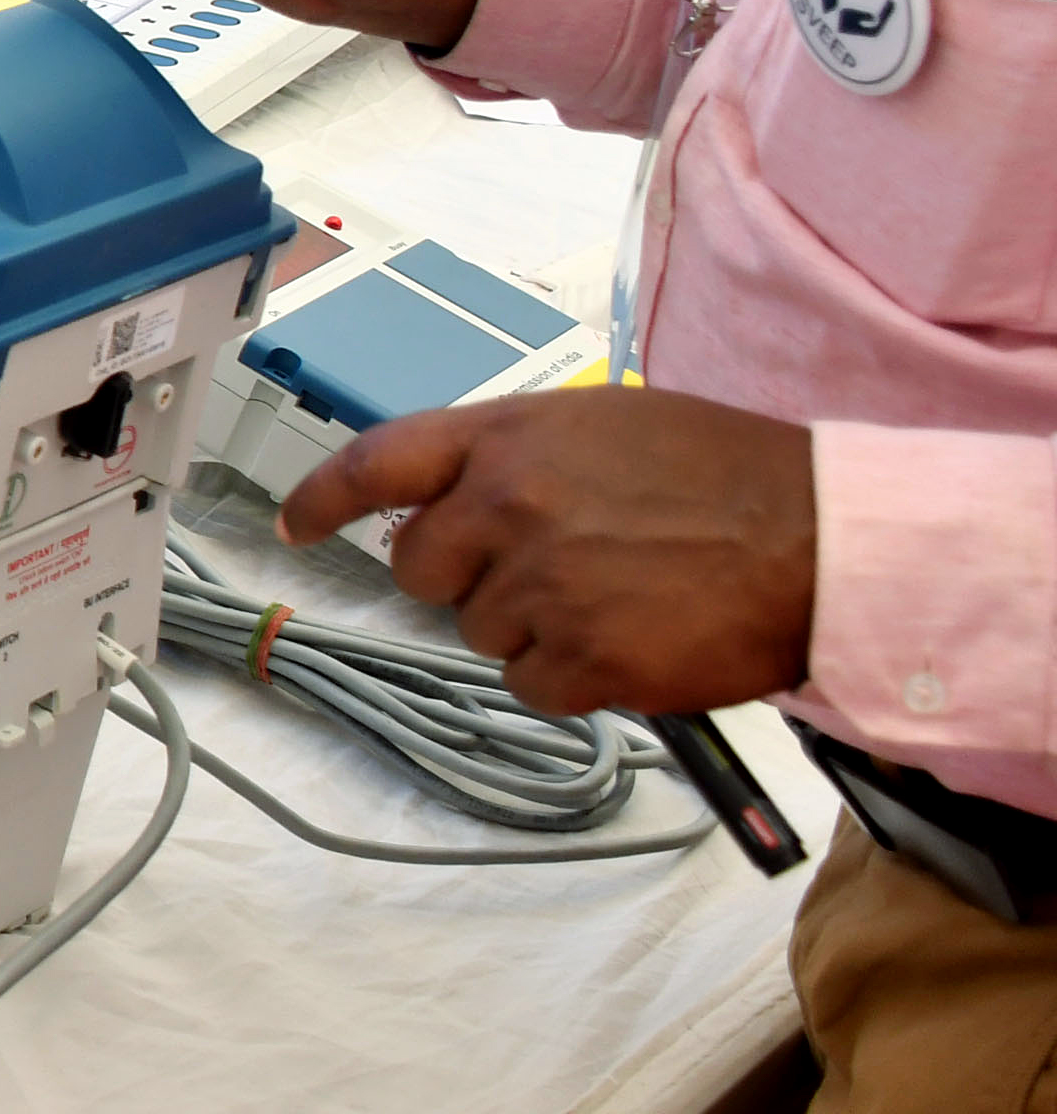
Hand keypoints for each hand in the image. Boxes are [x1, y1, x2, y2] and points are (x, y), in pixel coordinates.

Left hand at [282, 388, 818, 717]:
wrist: (822, 540)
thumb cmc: (728, 477)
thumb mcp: (607, 429)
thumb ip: (518, 458)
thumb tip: (460, 498)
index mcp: (509, 437)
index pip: (377, 463)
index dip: (322, 498)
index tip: (292, 524)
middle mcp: (507, 504)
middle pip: (419, 568)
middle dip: (465, 578)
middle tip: (546, 567)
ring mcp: (539, 583)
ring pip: (479, 631)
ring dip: (532, 626)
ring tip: (618, 592)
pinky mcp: (579, 656)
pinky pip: (530, 684)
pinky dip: (571, 677)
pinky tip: (630, 639)